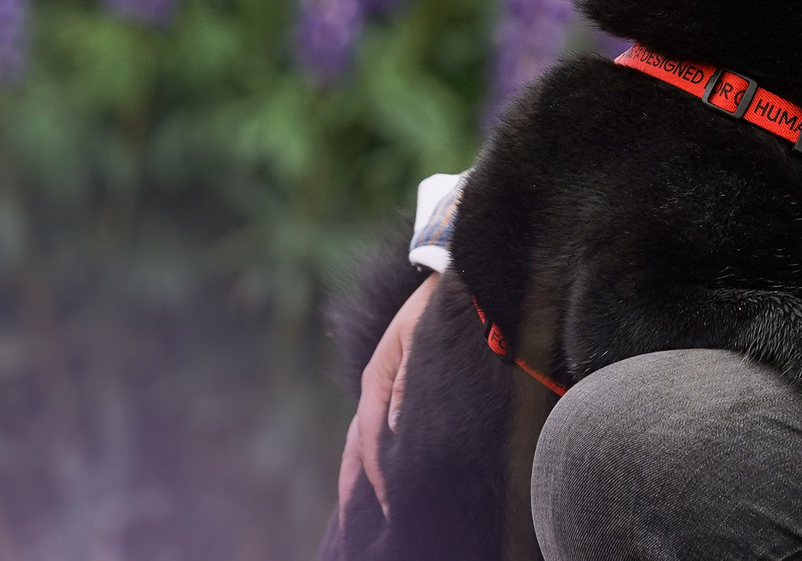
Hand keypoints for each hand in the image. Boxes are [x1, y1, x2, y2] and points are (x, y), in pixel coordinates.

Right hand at [337, 269, 438, 522]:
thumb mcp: (420, 338)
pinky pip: (377, 427)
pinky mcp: (395, 385)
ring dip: (361, 472)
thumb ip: (407, 381)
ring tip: (360, 509)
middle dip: (356, 484)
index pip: (370, 436)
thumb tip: (393, 427)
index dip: (378, 474)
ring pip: (363, 437)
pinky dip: (373, 453)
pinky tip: (379, 471)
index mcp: (378, 376)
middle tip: (358, 524)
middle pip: (357, 443)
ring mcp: (383, 386)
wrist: (445, 277)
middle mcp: (376, 385)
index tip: (391, 506)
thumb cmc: (437, 307)